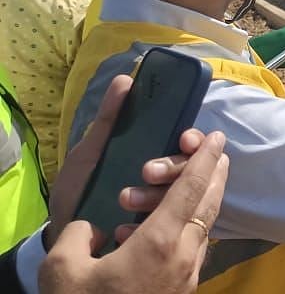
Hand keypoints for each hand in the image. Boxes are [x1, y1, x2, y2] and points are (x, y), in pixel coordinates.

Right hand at [39, 131, 228, 293]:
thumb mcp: (63, 269)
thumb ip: (78, 235)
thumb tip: (92, 227)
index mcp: (159, 243)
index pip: (192, 189)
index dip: (204, 159)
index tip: (216, 138)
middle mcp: (184, 256)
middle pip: (210, 204)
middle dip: (215, 173)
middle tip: (217, 151)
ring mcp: (188, 276)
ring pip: (205, 227)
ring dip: (201, 200)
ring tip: (190, 184)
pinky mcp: (183, 291)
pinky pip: (194, 248)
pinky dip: (188, 227)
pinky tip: (166, 226)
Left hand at [43, 75, 208, 248]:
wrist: (62, 233)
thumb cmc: (78, 188)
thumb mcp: (90, 152)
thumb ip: (108, 120)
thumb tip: (125, 80)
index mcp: (155, 155)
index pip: (190, 143)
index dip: (193, 140)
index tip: (184, 140)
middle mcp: (166, 180)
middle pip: (190, 169)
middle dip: (172, 168)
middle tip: (147, 172)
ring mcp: (164, 207)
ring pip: (183, 198)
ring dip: (156, 195)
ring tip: (126, 200)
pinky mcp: (157, 232)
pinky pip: (170, 227)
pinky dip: (150, 224)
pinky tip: (125, 226)